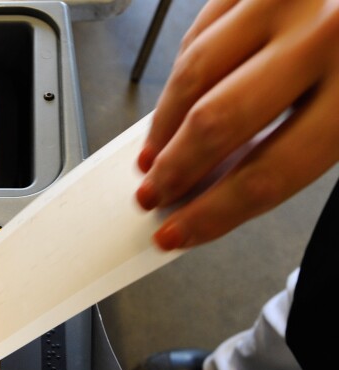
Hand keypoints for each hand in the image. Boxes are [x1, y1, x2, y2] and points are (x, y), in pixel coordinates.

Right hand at [136, 0, 338, 250]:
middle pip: (217, 124)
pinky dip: (178, 78)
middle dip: (173, 171)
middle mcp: (317, 36)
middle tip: (153, 195)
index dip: (213, 213)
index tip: (180, 232)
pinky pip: (197, 35)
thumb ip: (297, 147)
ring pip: (193, 75)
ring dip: (163, 128)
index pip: (266, 173)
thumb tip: (219, 184)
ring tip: (153, 157)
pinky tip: (174, 106)